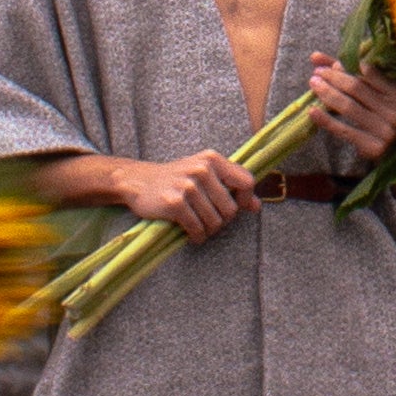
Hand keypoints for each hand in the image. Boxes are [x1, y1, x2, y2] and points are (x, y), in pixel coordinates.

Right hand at [83, 148, 258, 240]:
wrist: (138, 181)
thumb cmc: (175, 179)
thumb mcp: (204, 173)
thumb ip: (230, 186)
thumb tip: (257, 206)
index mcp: (212, 159)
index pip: (247, 182)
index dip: (246, 200)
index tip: (236, 207)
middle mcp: (201, 170)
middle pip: (231, 209)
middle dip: (222, 220)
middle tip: (208, 219)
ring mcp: (188, 186)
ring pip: (215, 222)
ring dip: (208, 230)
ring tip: (198, 225)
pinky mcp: (175, 203)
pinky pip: (198, 229)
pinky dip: (196, 236)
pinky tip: (190, 233)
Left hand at [304, 55, 395, 166]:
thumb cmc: (381, 118)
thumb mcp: (373, 95)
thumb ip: (348, 74)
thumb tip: (315, 57)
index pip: (367, 73)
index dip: (345, 67)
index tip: (326, 66)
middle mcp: (394, 111)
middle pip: (356, 88)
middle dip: (333, 78)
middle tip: (316, 74)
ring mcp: (385, 130)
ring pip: (349, 107)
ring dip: (328, 94)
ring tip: (313, 85)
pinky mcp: (373, 147)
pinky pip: (345, 130)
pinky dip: (326, 120)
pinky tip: (313, 112)